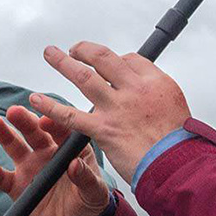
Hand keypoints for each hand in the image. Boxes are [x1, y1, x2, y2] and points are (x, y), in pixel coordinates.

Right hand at [0, 104, 110, 215]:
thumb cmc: (89, 204)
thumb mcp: (94, 193)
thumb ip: (86, 179)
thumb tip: (74, 165)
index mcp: (69, 150)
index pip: (61, 131)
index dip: (54, 124)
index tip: (46, 119)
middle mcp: (48, 154)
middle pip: (34, 133)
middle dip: (24, 120)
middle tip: (14, 111)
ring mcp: (31, 168)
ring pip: (15, 147)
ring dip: (4, 135)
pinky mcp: (18, 187)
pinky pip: (5, 179)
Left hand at [25, 41, 191, 182]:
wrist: (178, 166)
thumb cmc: (179, 145)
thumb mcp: (176, 109)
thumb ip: (156, 97)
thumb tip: (145, 94)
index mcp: (156, 82)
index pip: (130, 60)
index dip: (116, 61)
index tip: (109, 67)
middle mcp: (135, 89)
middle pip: (104, 59)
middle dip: (85, 50)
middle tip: (75, 49)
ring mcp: (117, 107)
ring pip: (84, 77)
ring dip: (63, 62)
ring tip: (50, 53)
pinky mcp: (103, 129)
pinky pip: (70, 115)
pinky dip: (50, 106)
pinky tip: (36, 99)